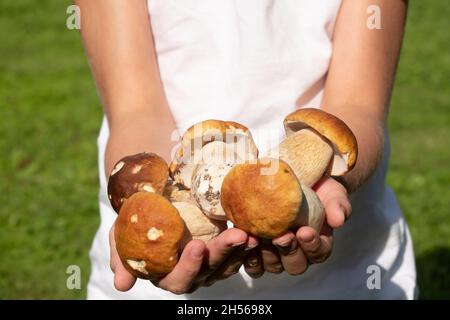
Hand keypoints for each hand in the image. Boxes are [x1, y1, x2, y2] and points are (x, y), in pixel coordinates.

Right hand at [109, 224, 257, 293]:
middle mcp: (190, 272)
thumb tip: (122, 285)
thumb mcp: (121, 234)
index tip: (196, 245)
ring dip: (241, 250)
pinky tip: (256, 228)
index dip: (188, 267)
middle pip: (209, 271)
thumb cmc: (136, 219)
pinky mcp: (223, 248)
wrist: (153, 198)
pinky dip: (247, 242)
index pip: (179, 280)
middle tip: (237, 235)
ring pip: (229, 263)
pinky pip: (239, 251)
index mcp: (165, 274)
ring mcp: (209, 262)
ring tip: (251, 233)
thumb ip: (122, 257)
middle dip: (223, 254)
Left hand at [244, 176, 351, 276]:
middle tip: (282, 235)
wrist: (294, 180)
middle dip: (289, 251)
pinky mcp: (256, 247)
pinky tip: (244, 240)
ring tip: (258, 238)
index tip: (305, 231)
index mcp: (318, 244)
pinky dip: (247, 255)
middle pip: (295, 264)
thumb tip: (338, 220)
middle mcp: (297, 253)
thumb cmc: (316, 189)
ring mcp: (275, 253)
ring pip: (273, 265)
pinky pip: (252, 262)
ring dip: (266, 254)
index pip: (318, 253)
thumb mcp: (332, 192)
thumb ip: (339, 205)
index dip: (312, 246)